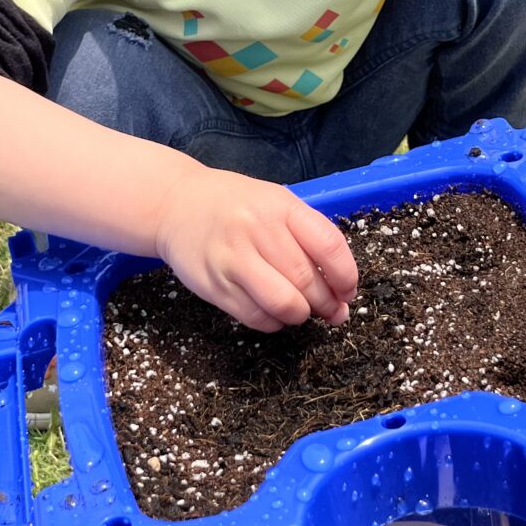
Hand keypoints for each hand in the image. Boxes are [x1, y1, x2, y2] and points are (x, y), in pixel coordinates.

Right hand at [150, 166, 358, 331]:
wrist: (176, 205)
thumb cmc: (235, 205)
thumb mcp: (275, 203)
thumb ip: (307, 237)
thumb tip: (340, 288)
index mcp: (280, 206)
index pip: (328, 245)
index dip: (346, 276)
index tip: (348, 291)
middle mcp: (256, 230)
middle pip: (307, 280)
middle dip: (327, 304)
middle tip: (331, 311)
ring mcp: (232, 259)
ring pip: (284, 304)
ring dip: (300, 315)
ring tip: (301, 311)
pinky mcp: (214, 285)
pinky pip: (256, 317)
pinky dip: (274, 323)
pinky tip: (274, 312)